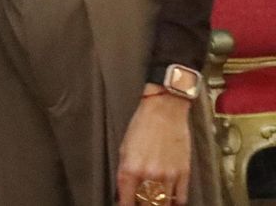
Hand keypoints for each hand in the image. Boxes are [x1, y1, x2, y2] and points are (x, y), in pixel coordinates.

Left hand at [116, 87, 191, 203]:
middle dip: (143, 205)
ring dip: (158, 204)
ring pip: (164, 203)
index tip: (125, 205)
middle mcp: (150, 175)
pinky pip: (181, 197)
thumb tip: (125, 190)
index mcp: (131, 169)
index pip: (127, 200)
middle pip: (147, 204)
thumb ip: (125, 171)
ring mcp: (169, 175)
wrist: (165, 110)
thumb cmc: (142, 125)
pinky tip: (170, 199)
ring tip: (154, 201)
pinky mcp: (184, 173)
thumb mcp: (124, 148)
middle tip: (141, 202)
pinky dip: (174, 201)